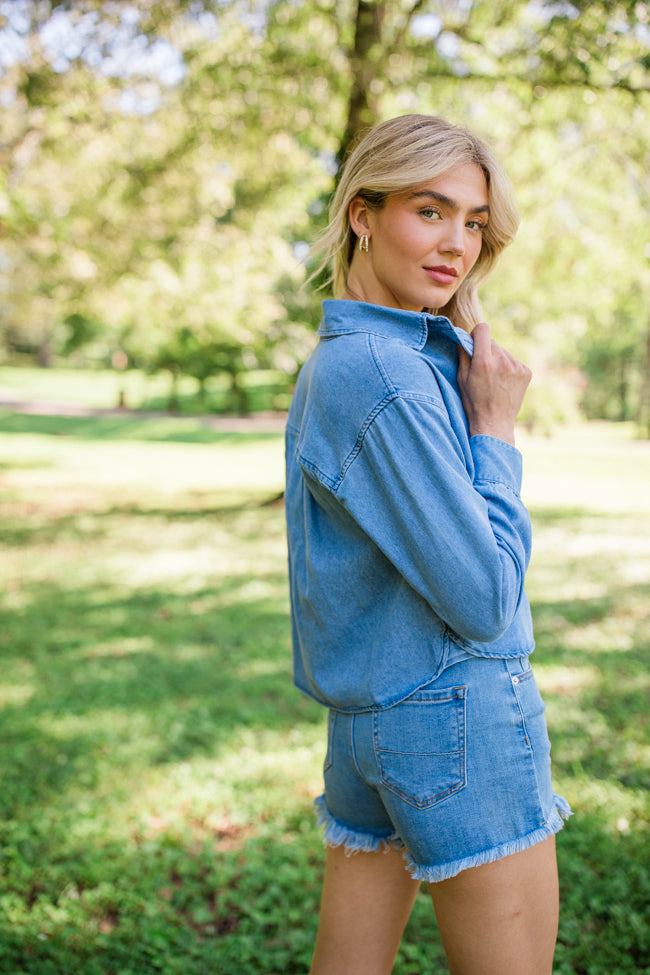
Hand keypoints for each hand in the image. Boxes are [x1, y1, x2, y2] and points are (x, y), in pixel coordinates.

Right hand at [457, 322, 530, 445]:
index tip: (474, 344)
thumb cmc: (474, 402)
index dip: (476, 335)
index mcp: (484, 361)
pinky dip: (508, 368)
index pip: (483, 329)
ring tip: (494, 380)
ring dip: (498, 360)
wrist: (494, 423)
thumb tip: (464, 338)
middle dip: (486, 351)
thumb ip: (463, 354)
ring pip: (503, 352)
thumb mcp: (461, 378)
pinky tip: (504, 383)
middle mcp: (502, 360)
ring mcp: (516, 366)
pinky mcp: (526, 372)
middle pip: (492, 342)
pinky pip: (514, 361)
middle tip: (483, 370)